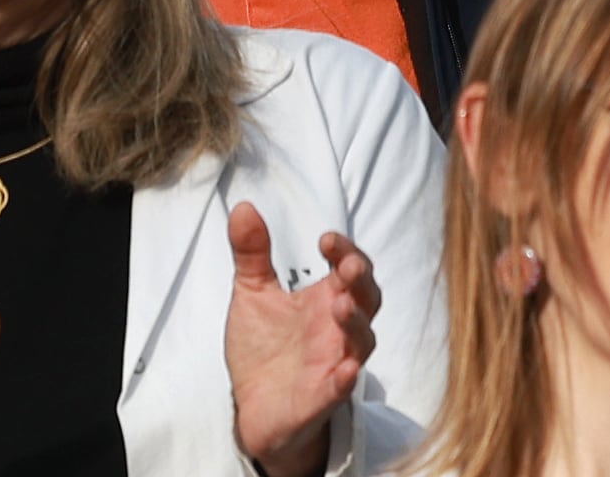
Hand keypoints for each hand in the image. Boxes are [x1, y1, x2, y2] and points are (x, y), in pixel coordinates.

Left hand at [225, 205, 377, 476]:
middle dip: (361, 282)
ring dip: (355, 324)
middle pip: (367, 301)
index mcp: (324, 300)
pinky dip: (345, 377)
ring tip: (341, 305)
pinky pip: (341, 387)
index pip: (349, 270)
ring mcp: (334, 362)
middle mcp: (336, 330)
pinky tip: (345, 368)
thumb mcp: (252, 292)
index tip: (326, 238)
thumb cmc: (263, 345)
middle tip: (348, 266)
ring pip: (361, 343)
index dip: (346, 252)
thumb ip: (251, 252)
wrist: (252, 402)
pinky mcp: (323, 396)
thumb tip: (243, 206)